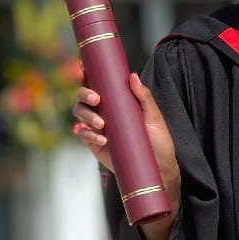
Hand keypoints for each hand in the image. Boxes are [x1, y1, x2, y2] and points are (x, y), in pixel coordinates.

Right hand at [72, 69, 180, 210]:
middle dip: (84, 94)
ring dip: (86, 114)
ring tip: (102, 124)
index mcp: (117, 100)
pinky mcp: (95, 144)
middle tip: (96, 99)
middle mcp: (104, 110)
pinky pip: (82, 134)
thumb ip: (144, 97)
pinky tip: (101, 139)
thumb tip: (133, 76)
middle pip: (83, 96)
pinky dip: (87, 134)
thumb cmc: (159, 142)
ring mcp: (98, 127)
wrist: (156, 170)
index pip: (99, 83)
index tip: (85, 70)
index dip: (87, 75)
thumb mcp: (154, 118)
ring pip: (79, 113)